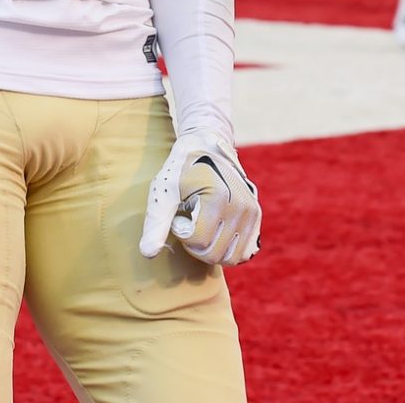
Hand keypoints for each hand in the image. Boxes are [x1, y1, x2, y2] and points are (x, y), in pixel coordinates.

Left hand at [139, 130, 260, 267]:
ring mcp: (252, 212)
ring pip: (230, 258)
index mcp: (218, 197)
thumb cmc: (181, 169)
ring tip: (202, 225)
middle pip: (213, 255)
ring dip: (211, 249)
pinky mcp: (256, 217)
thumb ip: (156, 223)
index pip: (197, 242)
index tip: (178, 213)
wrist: (207, 146)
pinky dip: (228, 249)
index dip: (181, 232)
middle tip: (188, 220)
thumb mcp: (164, 191)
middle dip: (194, 244)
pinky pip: (244, 252)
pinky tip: (215, 231)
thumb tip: (147, 254)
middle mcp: (241, 206)